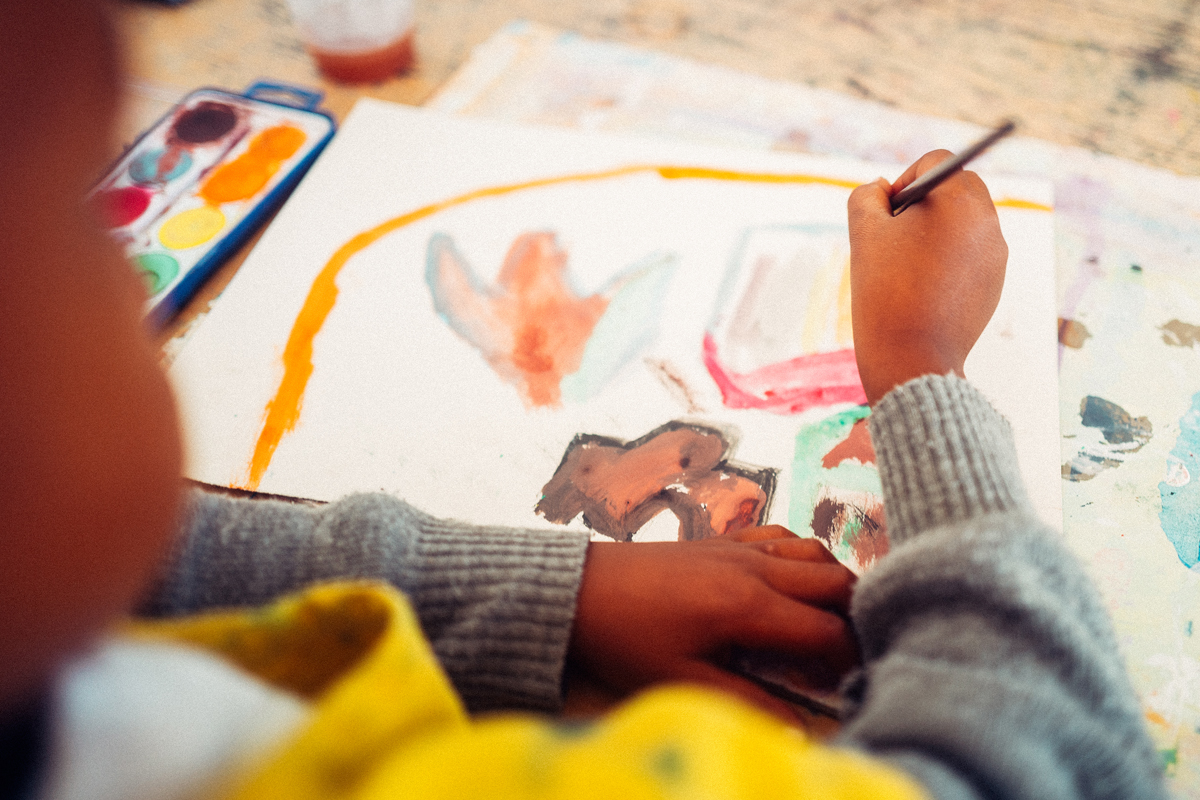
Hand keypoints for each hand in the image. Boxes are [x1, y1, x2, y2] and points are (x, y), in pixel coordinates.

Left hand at [568, 526, 858, 721]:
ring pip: (814, 551)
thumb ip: (746, 703)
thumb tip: (798, 727)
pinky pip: (782, 535)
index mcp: (748, 606)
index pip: (827, 630)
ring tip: (831, 620)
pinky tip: (794, 581)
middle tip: (854, 649)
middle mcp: (754, 568)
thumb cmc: (626, 639)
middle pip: (835, 581)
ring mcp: (740, 547)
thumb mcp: (681, 681)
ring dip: (834, 582)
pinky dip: (803, 556)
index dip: (851, 658)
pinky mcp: (723, 539)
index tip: (856, 681)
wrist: (581, 589)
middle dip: (857, 615)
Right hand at [847, 150, 1007, 404]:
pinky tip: (922, 289)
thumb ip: (867, 196)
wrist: (912, 358)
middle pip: (957, 188)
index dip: (903, 180)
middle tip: (896, 236)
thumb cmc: (884, 291)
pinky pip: (971, 255)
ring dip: (935, 232)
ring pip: (963, 223)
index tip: (887, 213)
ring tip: (906, 268)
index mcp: (959, 199)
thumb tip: (884, 189)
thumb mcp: (863, 233)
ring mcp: (996, 254)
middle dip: (925, 203)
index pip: (935, 162)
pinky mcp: (995, 282)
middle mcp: (987, 220)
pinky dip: (948, 261)